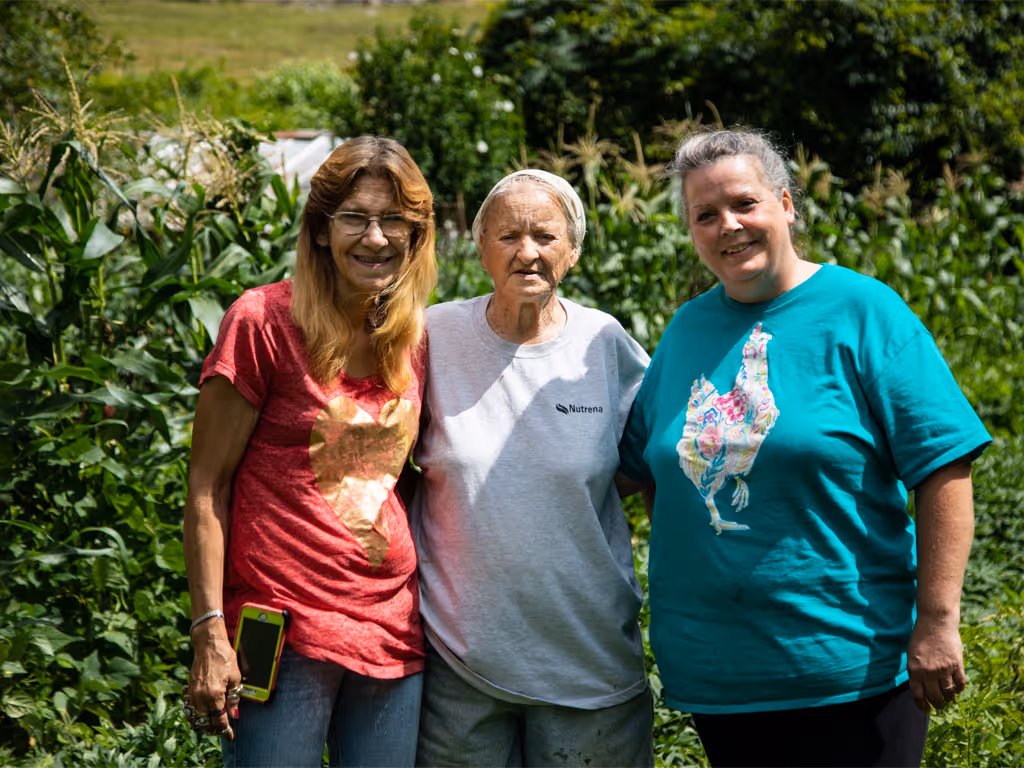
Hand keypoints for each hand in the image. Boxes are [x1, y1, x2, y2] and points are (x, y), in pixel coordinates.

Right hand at [185, 621, 241, 739]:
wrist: (208, 645)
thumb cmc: (224, 658)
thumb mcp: (236, 677)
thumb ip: (233, 698)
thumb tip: (233, 713)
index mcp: (215, 695)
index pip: (219, 720)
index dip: (224, 730)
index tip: (230, 736)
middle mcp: (201, 697)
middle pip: (206, 722)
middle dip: (214, 729)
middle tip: (223, 731)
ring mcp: (193, 694)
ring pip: (197, 717)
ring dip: (204, 723)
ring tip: (213, 725)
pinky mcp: (189, 689)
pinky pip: (191, 708)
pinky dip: (197, 714)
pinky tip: (203, 714)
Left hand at [907, 617, 966, 712]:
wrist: (935, 622)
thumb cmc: (921, 638)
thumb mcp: (911, 655)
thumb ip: (915, 671)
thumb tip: (919, 688)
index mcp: (915, 670)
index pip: (918, 695)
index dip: (922, 705)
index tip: (926, 709)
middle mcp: (929, 672)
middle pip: (935, 696)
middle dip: (937, 704)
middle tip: (939, 705)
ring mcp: (944, 669)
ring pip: (948, 693)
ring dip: (948, 698)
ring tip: (948, 699)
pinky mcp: (957, 665)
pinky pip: (960, 684)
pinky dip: (959, 690)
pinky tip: (957, 690)